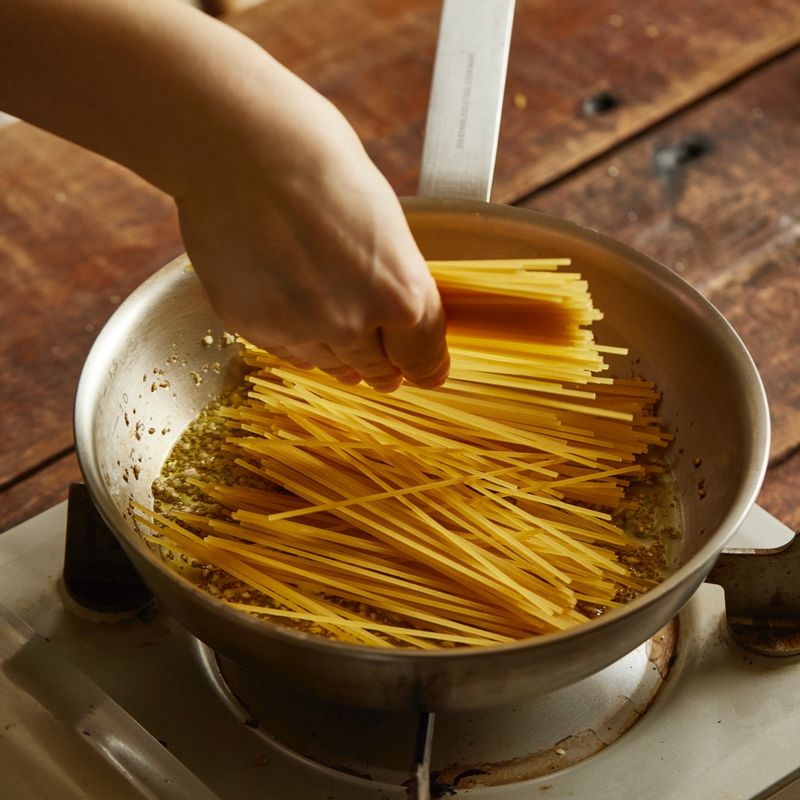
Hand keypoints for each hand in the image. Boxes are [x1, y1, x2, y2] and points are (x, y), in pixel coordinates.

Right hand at [177, 75, 448, 391]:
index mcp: (401, 295)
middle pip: (379, 371)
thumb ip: (394, 282)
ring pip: (331, 364)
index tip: (425, 372)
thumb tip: (394, 318)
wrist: (240, 143)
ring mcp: (299, 329)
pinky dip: (296, 336)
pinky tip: (292, 302)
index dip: (426, 367)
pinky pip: (287, 350)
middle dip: (384, 365)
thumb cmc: (320, 163)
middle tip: (382, 365)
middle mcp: (353, 323)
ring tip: (329, 315)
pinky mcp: (252, 326)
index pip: (424, 359)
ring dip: (338, 350)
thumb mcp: (385, 223)